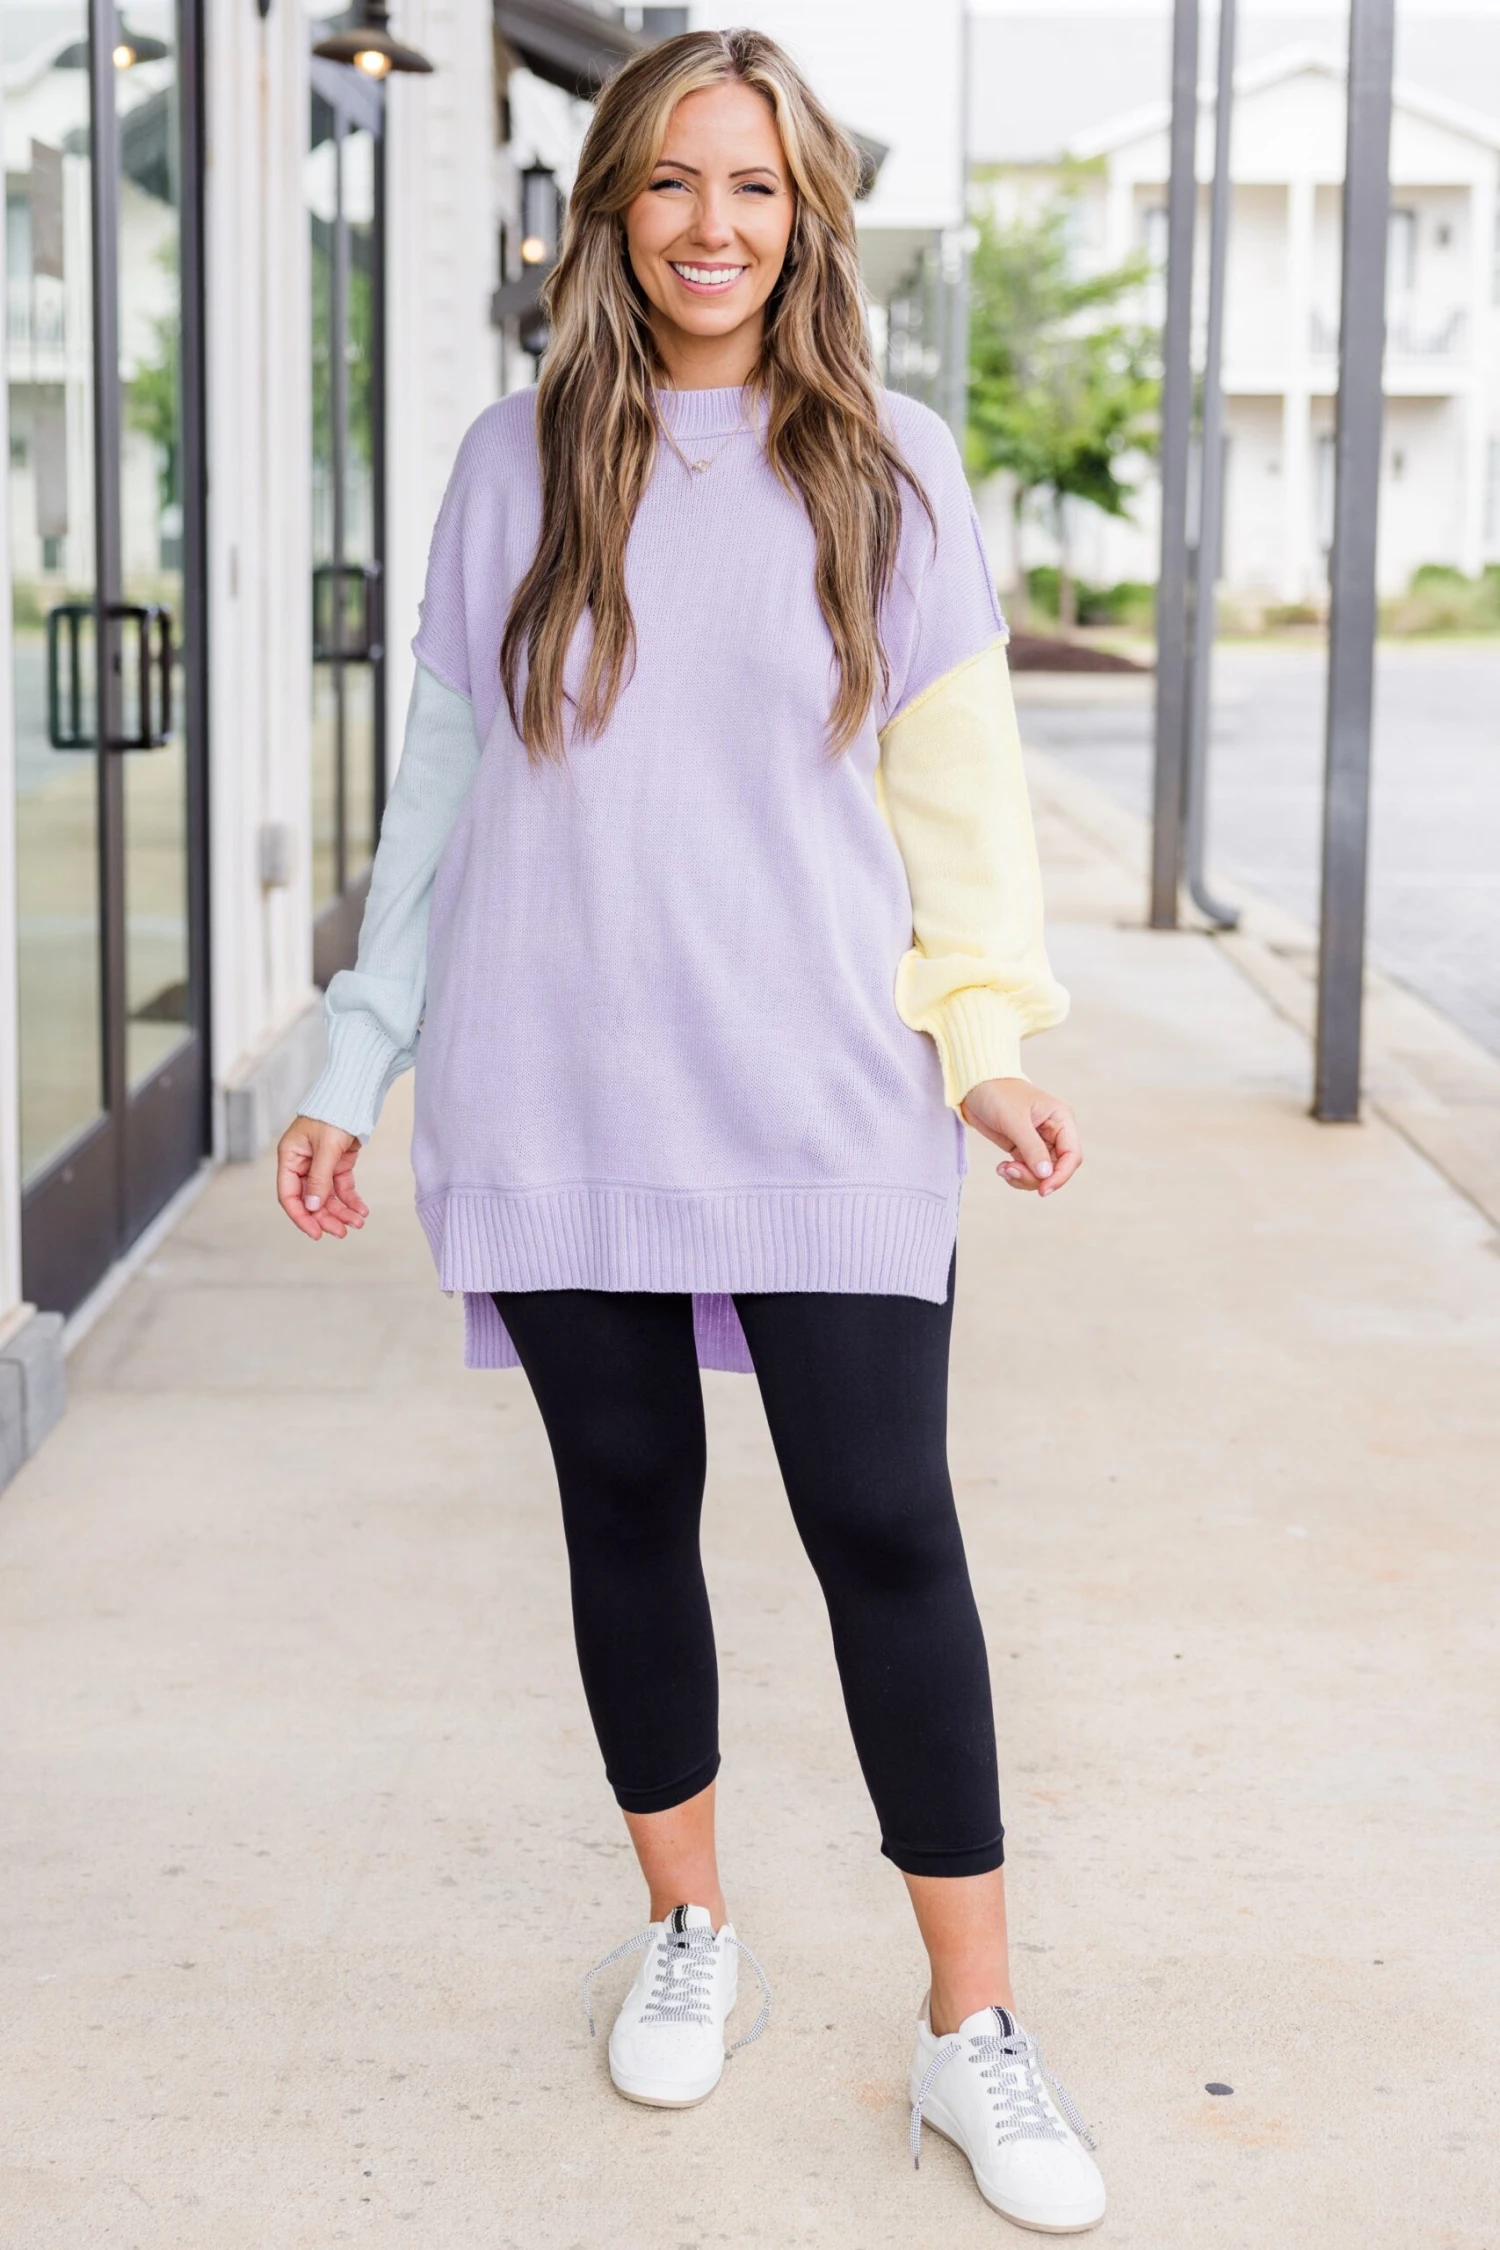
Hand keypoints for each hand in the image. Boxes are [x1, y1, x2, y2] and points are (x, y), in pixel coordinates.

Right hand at [276, 1115, 367, 1239]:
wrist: (354, 1094)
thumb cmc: (334, 1113)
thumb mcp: (326, 1148)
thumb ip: (319, 1179)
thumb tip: (313, 1208)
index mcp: (290, 1157)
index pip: (289, 1195)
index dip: (302, 1216)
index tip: (316, 1233)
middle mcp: (302, 1163)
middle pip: (311, 1199)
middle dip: (326, 1217)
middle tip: (342, 1232)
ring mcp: (321, 1164)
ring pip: (328, 1196)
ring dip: (341, 1211)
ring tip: (358, 1223)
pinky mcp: (338, 1162)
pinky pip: (342, 1187)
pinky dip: (351, 1200)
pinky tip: (362, 1210)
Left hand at [959, 1077, 1080, 1197]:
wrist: (974, 1086)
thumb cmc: (997, 1094)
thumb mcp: (1015, 1121)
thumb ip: (1032, 1148)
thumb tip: (1046, 1175)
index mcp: (1061, 1119)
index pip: (1072, 1155)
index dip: (1061, 1176)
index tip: (1043, 1190)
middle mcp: (1054, 1132)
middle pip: (1057, 1168)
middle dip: (1035, 1177)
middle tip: (1010, 1171)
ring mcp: (1039, 1141)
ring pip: (1041, 1173)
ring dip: (1023, 1177)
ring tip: (1003, 1169)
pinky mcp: (1023, 1148)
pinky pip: (1027, 1171)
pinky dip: (1015, 1175)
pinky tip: (1001, 1168)